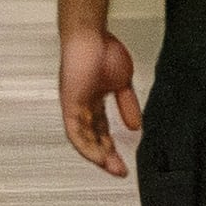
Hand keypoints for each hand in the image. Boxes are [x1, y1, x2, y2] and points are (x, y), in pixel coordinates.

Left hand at [60, 28, 141, 176]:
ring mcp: (74, 107)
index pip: (102, 132)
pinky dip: (86, 146)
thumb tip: (136, 126)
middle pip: (93, 139)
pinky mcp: (69, 104)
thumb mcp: (123, 83)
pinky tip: (97, 156)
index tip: (124, 162)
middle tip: (120, 171)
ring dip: (97, 156)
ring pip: (83, 140)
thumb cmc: (103, 49)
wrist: (89, 34)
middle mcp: (82, 108)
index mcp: (94, 102)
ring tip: (111, 167)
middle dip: (107, 157)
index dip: (112, 148)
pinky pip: (75, 132)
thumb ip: (128, 105)